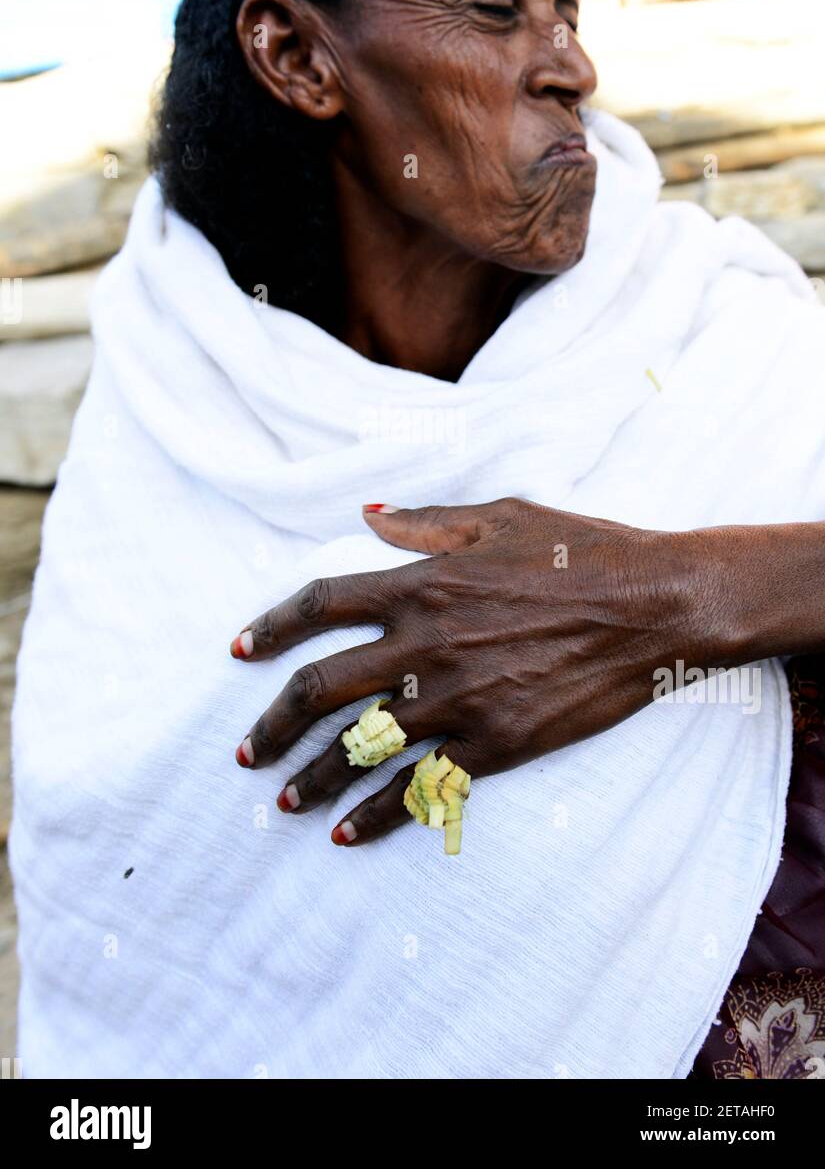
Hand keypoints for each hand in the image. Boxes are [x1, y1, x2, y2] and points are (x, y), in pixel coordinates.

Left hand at [230, 498, 715, 846]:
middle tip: (246, 752)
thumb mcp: (500, 515)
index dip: (270, 628)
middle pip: (320, 689)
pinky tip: (346, 834)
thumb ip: (424, 521)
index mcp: (422, 582)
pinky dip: (376, 816)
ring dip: (312, 778)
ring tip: (284, 801)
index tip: (239, 652)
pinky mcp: (493, 745)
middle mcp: (425, 643)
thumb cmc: (582, 550)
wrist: (655, 607)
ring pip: (359, 748)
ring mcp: (456, 699)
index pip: (319, 605)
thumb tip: (366, 516)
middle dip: (271, 725)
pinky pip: (419, 787)